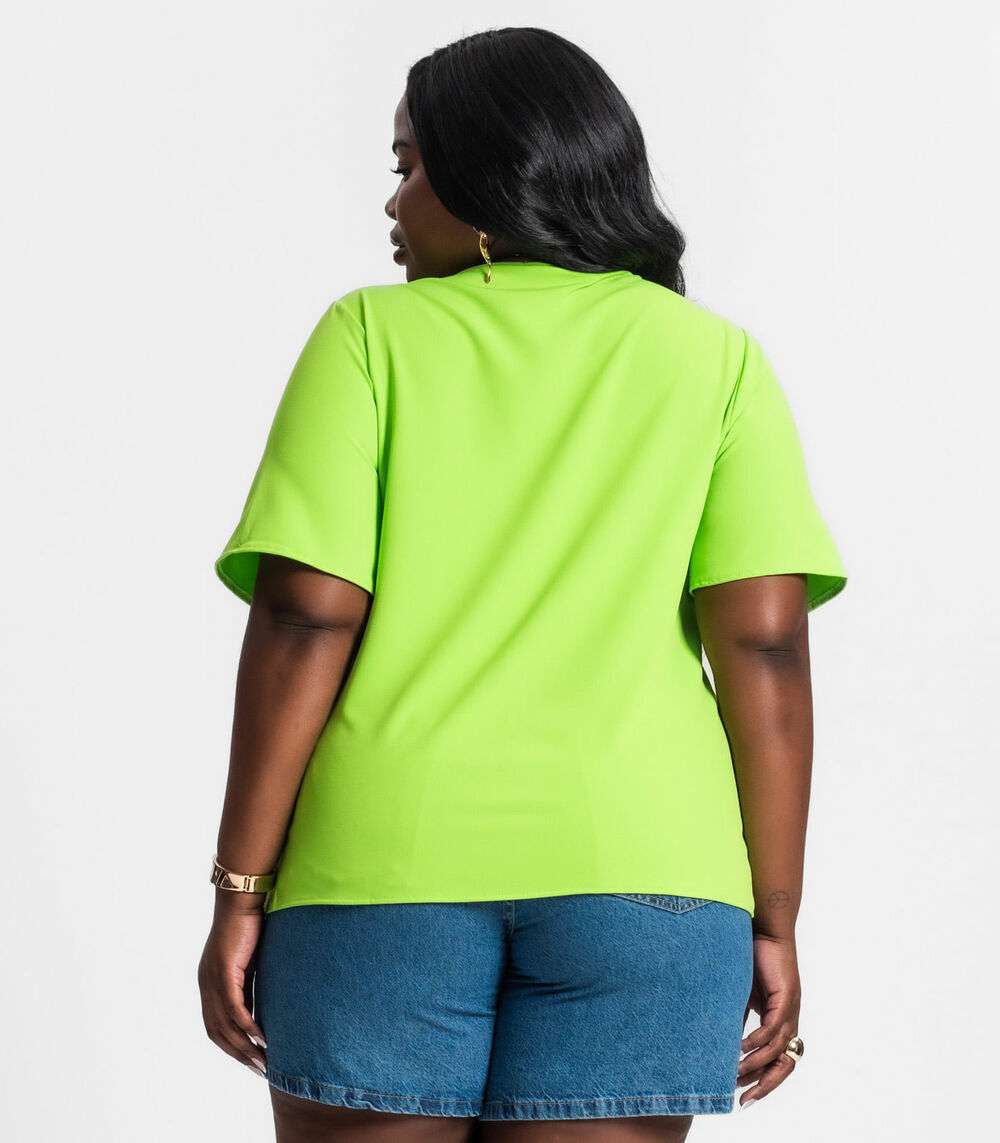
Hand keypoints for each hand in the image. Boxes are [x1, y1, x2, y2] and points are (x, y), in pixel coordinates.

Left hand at [198, 894, 268, 1076]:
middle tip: (259, 1070)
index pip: (215, 1027)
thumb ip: (250, 983)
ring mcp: (212, 980)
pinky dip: (247, 1025)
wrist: (242, 899)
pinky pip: (234, 1007)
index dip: (232, 1047)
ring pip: (225, 1025)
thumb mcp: (249, 962)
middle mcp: (206, 986)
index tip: (251, 1060)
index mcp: (209, 984)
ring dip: (244, 1047)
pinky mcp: (224, 972)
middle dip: (238, 1055)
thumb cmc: (248, 925)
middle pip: (217, 1033)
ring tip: (263, 1061)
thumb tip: (263, 1005)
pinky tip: (261, 1037)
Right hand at [736, 932, 801, 1107]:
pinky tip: (742, 1048)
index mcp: (780, 1023)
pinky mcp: (787, 997)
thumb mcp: (742, 995)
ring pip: (777, 1050)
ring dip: (756, 1064)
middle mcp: (789, 1021)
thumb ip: (736, 1017)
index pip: (777, 1063)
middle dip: (765, 1085)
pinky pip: (774, 1028)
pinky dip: (759, 1041)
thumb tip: (720, 1040)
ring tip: (735, 1073)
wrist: (764, 930)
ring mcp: (790, 1010)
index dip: (763, 1082)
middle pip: (784, 1066)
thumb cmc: (752, 958)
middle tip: (744, 1100)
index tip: (743, 1098)